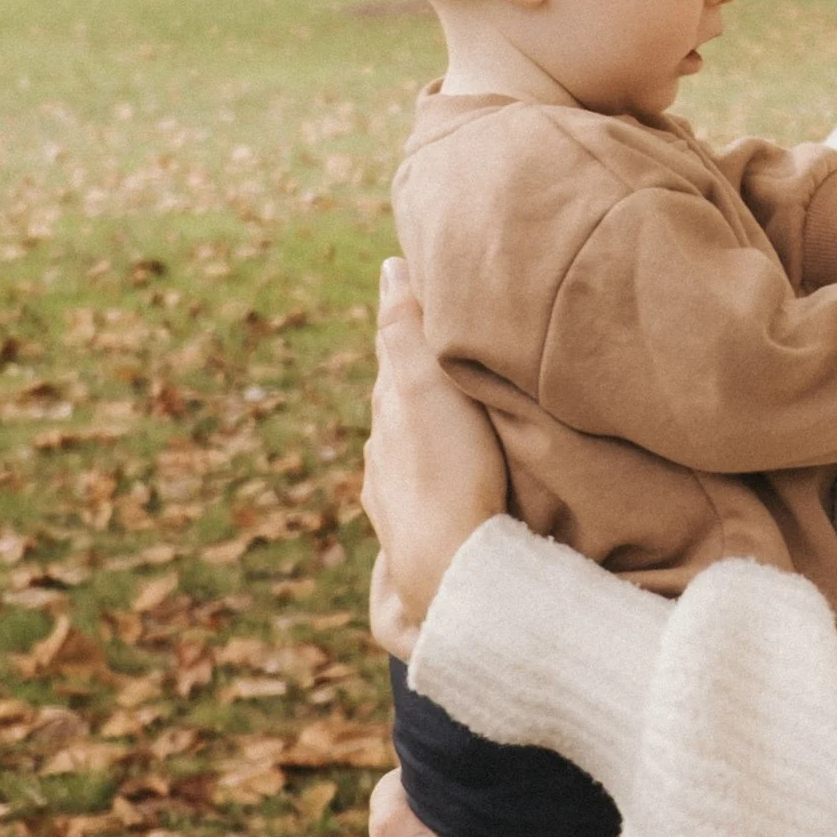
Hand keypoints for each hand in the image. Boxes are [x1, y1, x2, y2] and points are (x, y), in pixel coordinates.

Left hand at [363, 257, 507, 628]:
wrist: (450, 570)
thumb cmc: (448, 472)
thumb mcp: (425, 387)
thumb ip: (405, 330)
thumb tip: (389, 266)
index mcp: (388, 412)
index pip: (394, 358)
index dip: (412, 331)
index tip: (434, 305)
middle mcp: (382, 454)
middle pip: (399, 405)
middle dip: (419, 380)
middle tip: (452, 356)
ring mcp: (394, 498)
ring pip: (407, 450)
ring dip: (427, 433)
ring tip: (454, 418)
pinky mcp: (412, 535)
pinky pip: (421, 492)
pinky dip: (433, 474)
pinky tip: (447, 482)